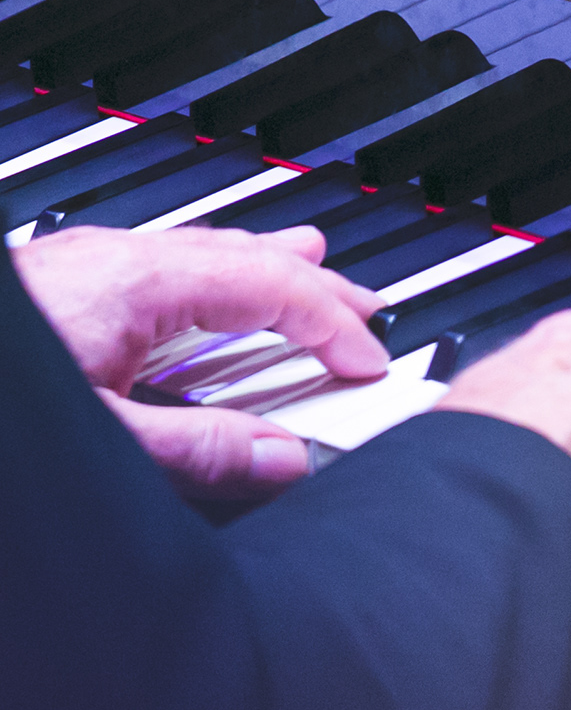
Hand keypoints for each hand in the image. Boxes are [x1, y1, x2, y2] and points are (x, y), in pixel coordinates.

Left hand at [15, 225, 388, 497]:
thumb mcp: (95, 435)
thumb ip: (194, 450)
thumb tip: (282, 459)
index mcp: (139, 281)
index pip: (273, 286)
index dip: (334, 325)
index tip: (369, 363)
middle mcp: (117, 258)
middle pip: (249, 256)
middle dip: (319, 286)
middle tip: (369, 313)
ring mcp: (86, 263)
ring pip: (206, 251)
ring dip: (270, 269)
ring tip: (310, 268)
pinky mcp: (61, 279)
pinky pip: (167, 262)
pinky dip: (218, 275)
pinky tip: (209, 294)